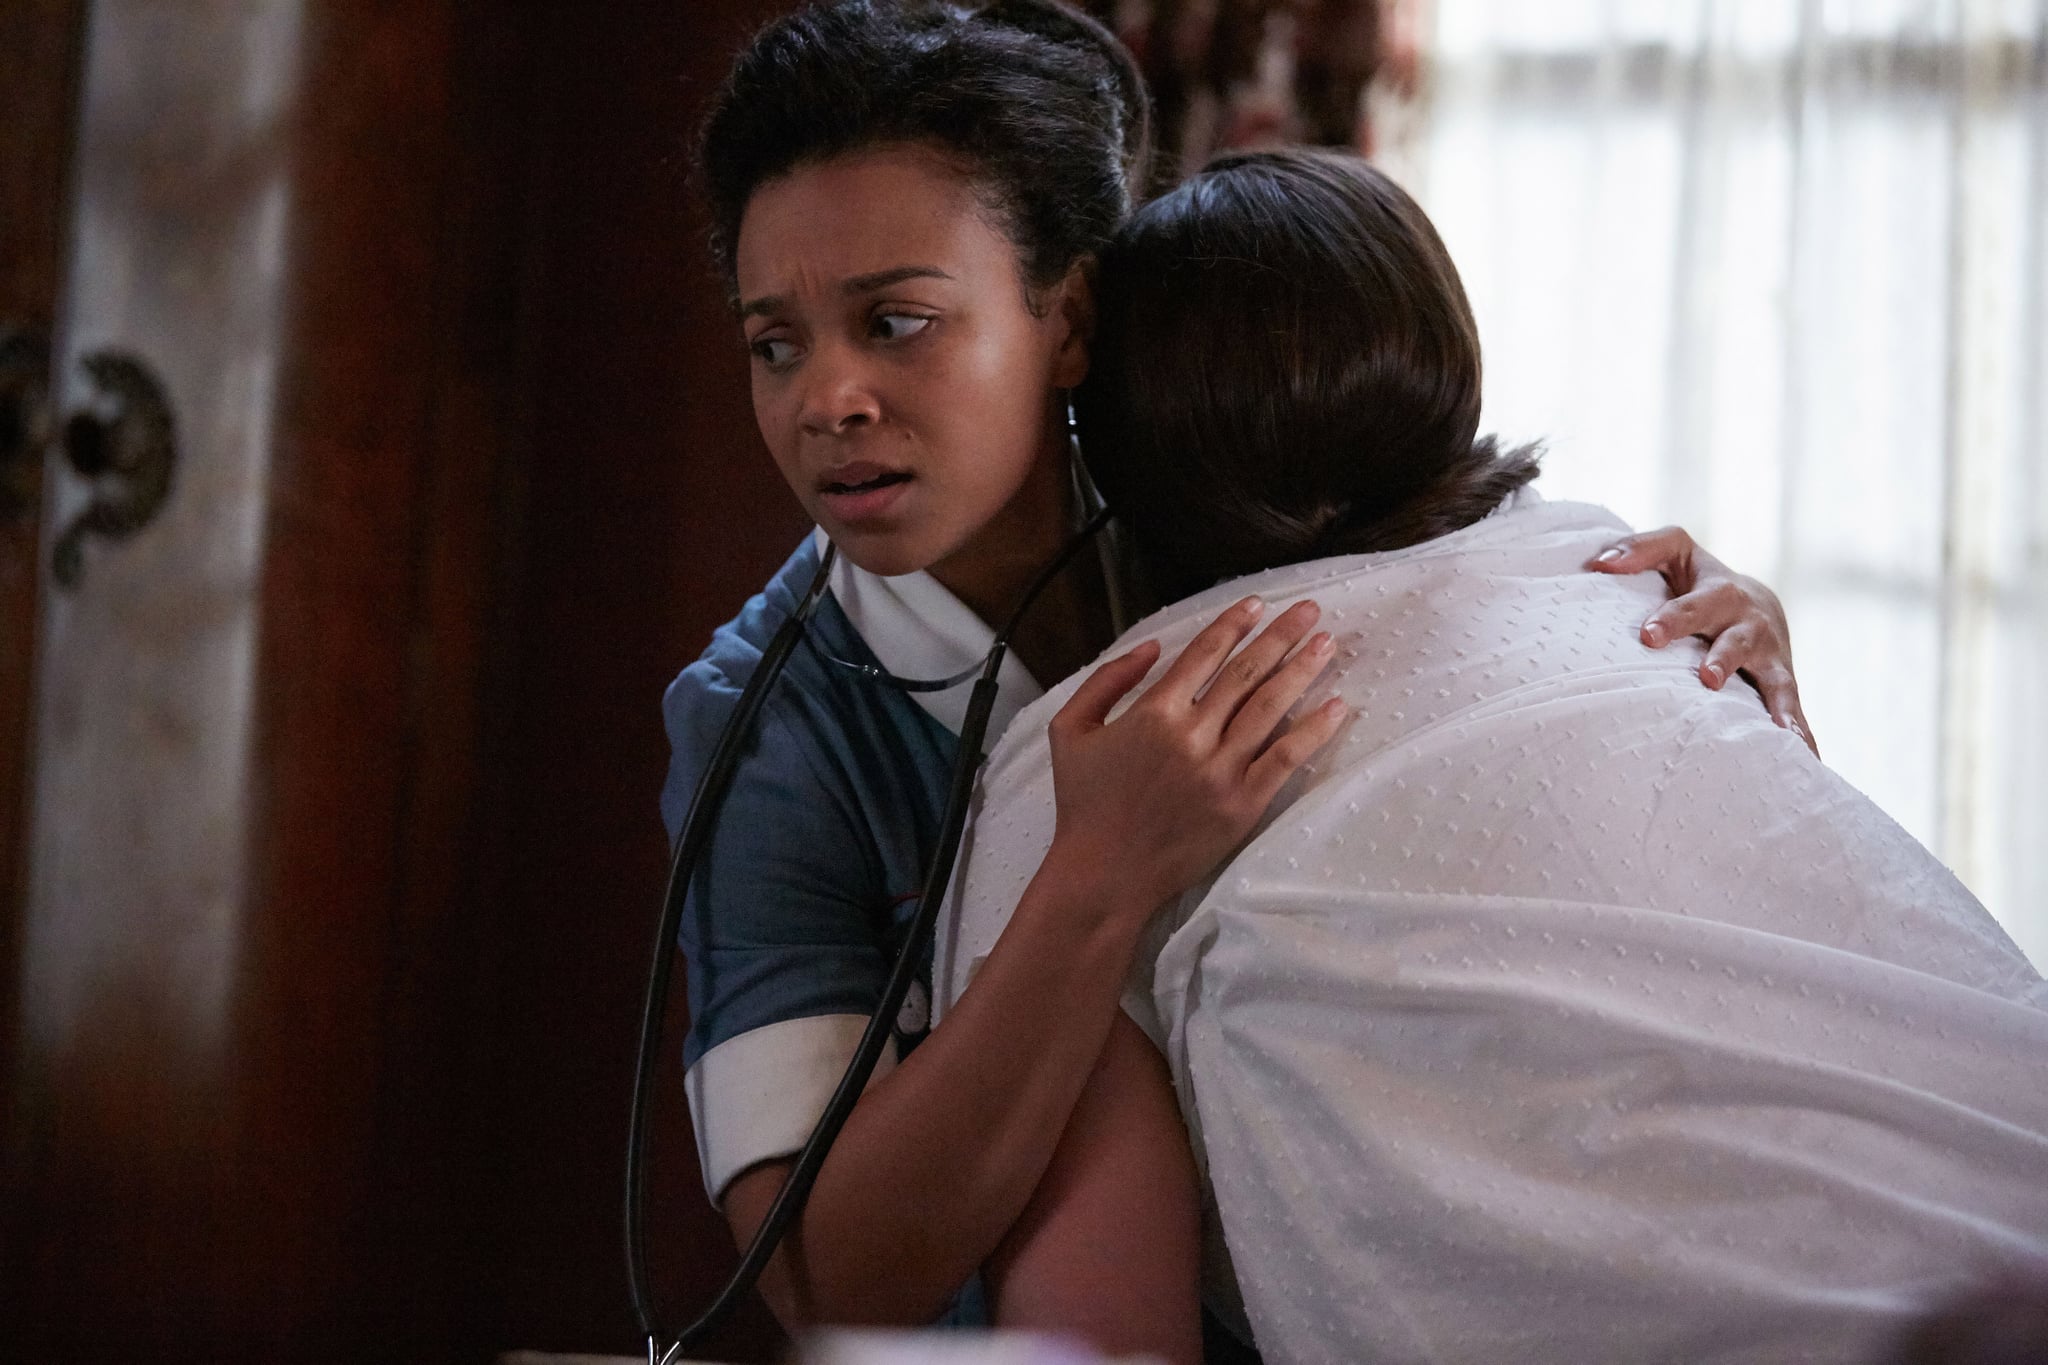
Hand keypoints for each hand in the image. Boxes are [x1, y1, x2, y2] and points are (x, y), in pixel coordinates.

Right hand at [1045, 596, 1348, 907]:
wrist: (1104, 874)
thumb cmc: (1084, 803)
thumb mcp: (1071, 730)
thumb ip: (1107, 680)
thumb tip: (1150, 647)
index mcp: (1152, 713)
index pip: (1203, 654)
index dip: (1233, 625)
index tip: (1257, 604)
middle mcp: (1192, 736)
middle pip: (1247, 673)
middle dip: (1282, 635)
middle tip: (1309, 610)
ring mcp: (1221, 771)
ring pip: (1271, 707)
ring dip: (1302, 670)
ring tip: (1327, 643)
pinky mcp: (1243, 804)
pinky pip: (1286, 758)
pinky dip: (1313, 730)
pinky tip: (1336, 707)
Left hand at [1589, 526, 1817, 754]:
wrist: (1761, 604)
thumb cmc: (1699, 581)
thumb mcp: (1676, 553)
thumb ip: (1640, 551)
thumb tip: (1598, 563)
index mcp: (1717, 592)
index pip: (1693, 600)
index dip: (1674, 616)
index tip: (1649, 637)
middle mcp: (1748, 621)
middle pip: (1736, 638)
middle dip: (1722, 658)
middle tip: (1706, 678)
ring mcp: (1770, 653)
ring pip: (1772, 676)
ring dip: (1773, 701)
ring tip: (1776, 728)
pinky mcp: (1782, 680)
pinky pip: (1793, 707)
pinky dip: (1800, 731)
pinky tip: (1803, 755)